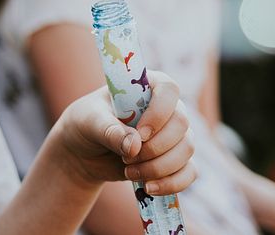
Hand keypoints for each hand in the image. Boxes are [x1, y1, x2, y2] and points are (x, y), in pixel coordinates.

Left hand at [55, 70, 195, 195]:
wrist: (84, 152)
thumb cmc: (86, 124)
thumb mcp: (89, 121)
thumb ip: (109, 130)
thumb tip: (135, 145)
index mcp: (145, 86)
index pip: (168, 89)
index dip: (159, 113)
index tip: (140, 134)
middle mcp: (165, 108)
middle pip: (181, 124)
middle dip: (155, 147)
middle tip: (126, 157)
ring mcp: (173, 134)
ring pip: (187, 149)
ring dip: (158, 167)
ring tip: (128, 171)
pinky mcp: (175, 159)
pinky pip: (190, 172)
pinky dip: (172, 183)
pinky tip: (148, 188)